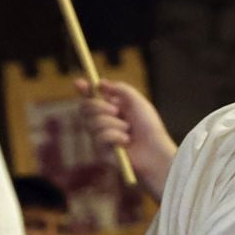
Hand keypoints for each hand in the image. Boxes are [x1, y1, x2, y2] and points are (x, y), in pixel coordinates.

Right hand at [78, 78, 174, 199]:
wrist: (154, 150)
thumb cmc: (149, 127)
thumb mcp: (136, 102)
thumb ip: (120, 89)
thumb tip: (100, 83)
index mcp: (110, 109)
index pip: (91, 98)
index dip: (83, 90)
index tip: (79, 82)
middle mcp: (102, 122)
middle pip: (84, 108)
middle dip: (98, 106)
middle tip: (116, 110)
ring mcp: (99, 138)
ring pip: (92, 122)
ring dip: (113, 123)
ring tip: (128, 129)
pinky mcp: (100, 152)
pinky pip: (99, 137)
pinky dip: (115, 136)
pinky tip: (126, 141)